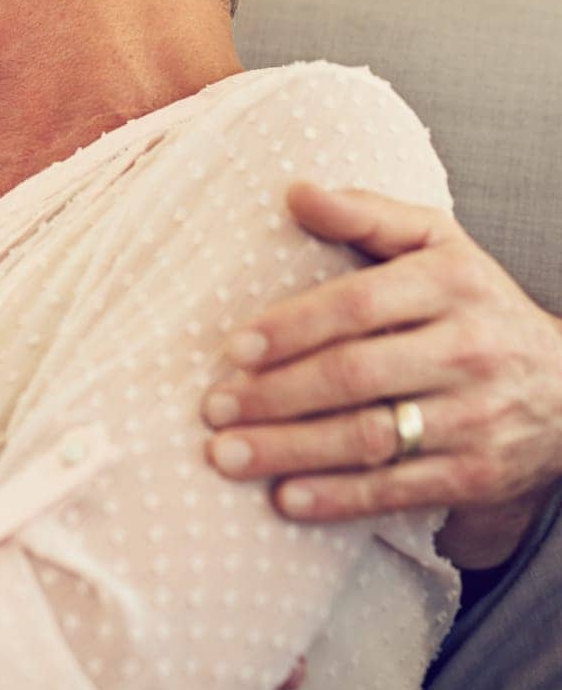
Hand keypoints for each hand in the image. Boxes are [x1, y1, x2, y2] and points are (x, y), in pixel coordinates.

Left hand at [202, 183, 561, 558]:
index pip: (357, 305)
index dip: (291, 327)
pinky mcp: (477, 474)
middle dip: (275, 396)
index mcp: (449, 283)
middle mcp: (468, 350)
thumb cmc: (472, 300)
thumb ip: (364, 212)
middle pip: (354, 377)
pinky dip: (337, 499)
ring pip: (369, 439)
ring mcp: (475, 417)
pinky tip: (283, 499)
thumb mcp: (433, 240)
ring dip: (290, 451)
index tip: (233, 349)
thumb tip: (294, 190)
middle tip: (212, 408)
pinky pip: (398, 490)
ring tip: (225, 455)